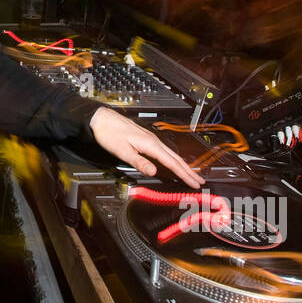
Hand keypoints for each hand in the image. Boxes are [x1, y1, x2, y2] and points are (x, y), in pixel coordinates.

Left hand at [87, 107, 204, 187]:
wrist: (101, 119)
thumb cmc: (109, 133)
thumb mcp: (122, 151)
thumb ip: (139, 162)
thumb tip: (154, 172)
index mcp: (150, 145)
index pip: (172, 163)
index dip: (184, 174)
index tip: (194, 183)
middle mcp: (154, 141)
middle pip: (176, 158)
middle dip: (189, 171)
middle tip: (200, 181)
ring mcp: (151, 139)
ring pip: (172, 154)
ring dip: (183, 165)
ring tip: (192, 174)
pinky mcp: (147, 139)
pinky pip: (165, 151)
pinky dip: (174, 159)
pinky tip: (174, 162)